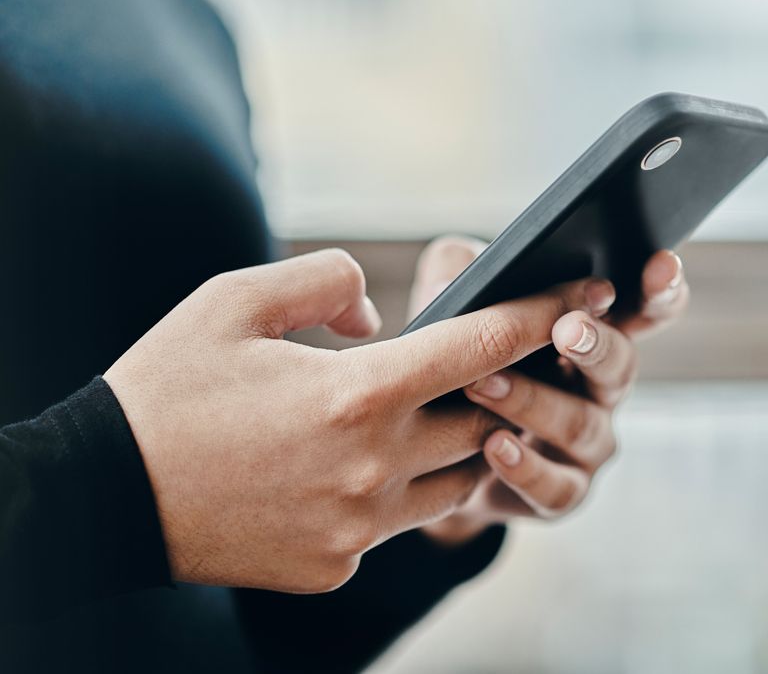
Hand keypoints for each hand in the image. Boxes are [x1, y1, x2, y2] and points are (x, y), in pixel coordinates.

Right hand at [105, 248, 608, 591]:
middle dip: (498, 386)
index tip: (585, 292)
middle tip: (487, 359)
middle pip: (485, 419)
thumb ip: (327, 282)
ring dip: (459, 443)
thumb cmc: (168, 389)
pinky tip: (358, 465)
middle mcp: (373, 465)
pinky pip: (399, 522)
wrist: (104, 495)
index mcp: (357, 393)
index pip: (483, 347)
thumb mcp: (236, 300)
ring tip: (428, 410)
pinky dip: (398, 489)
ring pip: (457, 478)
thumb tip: (381, 314)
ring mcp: (359, 525)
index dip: (543, 315)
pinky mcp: (338, 563)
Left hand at [412, 237, 689, 544]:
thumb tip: (459, 271)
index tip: (659, 263)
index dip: (661, 288)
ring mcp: (588, 443)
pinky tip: (493, 446)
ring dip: (533, 403)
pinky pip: (556, 486)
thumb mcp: (453, 307)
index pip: (645, 307)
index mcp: (592, 333)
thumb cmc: (458, 362)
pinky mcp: (562, 492)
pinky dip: (525, 467)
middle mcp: (602, 388)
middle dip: (597, 345)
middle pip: (621, 363)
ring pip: (581, 425)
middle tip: (567, 328)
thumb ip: (458, 272)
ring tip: (485, 383)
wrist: (432, 454)